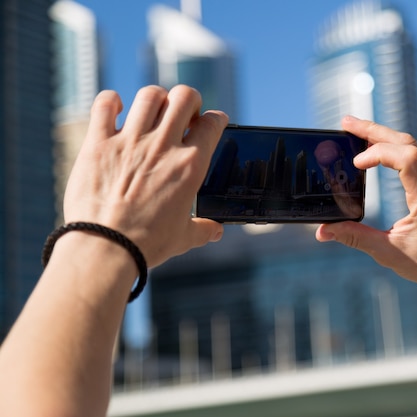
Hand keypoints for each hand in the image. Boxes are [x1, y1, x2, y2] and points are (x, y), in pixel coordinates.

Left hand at [63, 85, 227, 266]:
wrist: (106, 247)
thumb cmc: (147, 244)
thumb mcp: (184, 237)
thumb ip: (203, 229)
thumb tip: (216, 231)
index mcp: (191, 165)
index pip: (212, 124)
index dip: (216, 119)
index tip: (212, 122)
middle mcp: (163, 146)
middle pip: (184, 97)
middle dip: (189, 100)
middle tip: (183, 115)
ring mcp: (130, 141)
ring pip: (150, 95)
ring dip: (156, 99)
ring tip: (153, 112)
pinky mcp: (99, 143)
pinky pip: (105, 104)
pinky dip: (112, 101)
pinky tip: (117, 109)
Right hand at [316, 116, 416, 290]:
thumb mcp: (390, 254)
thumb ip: (356, 239)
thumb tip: (323, 232)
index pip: (407, 158)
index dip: (378, 153)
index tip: (356, 164)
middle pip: (407, 142)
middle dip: (373, 130)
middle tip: (345, 123)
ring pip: (411, 144)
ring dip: (382, 135)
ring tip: (355, 130)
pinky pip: (415, 154)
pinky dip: (393, 146)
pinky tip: (375, 147)